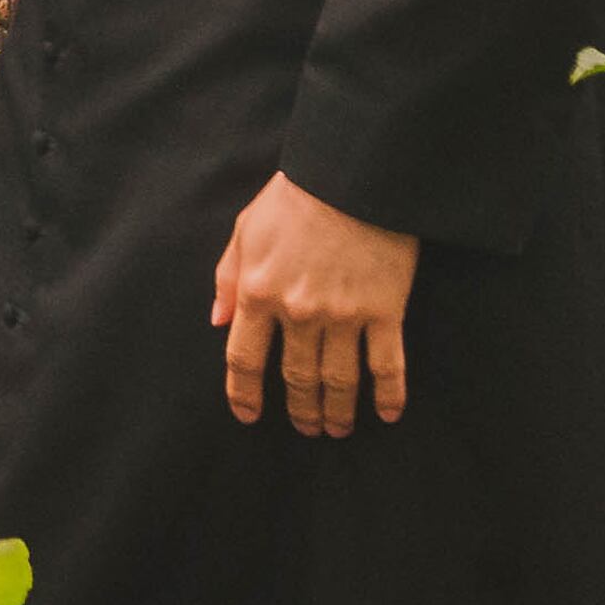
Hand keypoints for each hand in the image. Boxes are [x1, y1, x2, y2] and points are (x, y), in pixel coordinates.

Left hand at [211, 173, 418, 434]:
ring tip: (336, 429)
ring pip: (338, 380)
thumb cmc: (295, 198)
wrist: (353, 175)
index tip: (248, 415)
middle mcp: (298, 312)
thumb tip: (216, 321)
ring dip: (337, 411)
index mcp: (258, 292)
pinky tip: (388, 415)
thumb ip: (228, 277)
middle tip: (306, 428)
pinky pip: (386, 365)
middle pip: (294, 377)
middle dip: (299, 409)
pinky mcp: (384, 310)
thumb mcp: (245, 230)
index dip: (244, 393)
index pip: (243, 358)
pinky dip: (389, 395)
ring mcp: (343, 315)